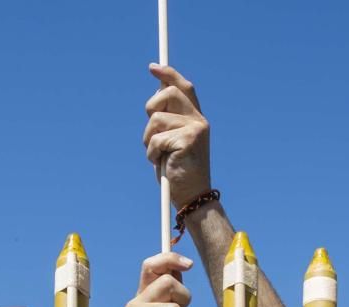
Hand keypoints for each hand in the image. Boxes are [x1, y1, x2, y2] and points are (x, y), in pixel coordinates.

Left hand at [143, 64, 210, 208]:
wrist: (192, 197)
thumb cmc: (177, 171)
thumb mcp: (171, 142)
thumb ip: (167, 120)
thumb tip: (156, 95)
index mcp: (196, 119)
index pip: (184, 87)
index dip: (168, 74)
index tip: (152, 67)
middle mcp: (199, 120)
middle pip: (166, 93)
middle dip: (151, 110)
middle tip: (152, 133)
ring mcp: (196, 129)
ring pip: (156, 119)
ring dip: (149, 139)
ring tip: (159, 155)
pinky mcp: (188, 140)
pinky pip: (156, 138)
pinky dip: (152, 153)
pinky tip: (162, 163)